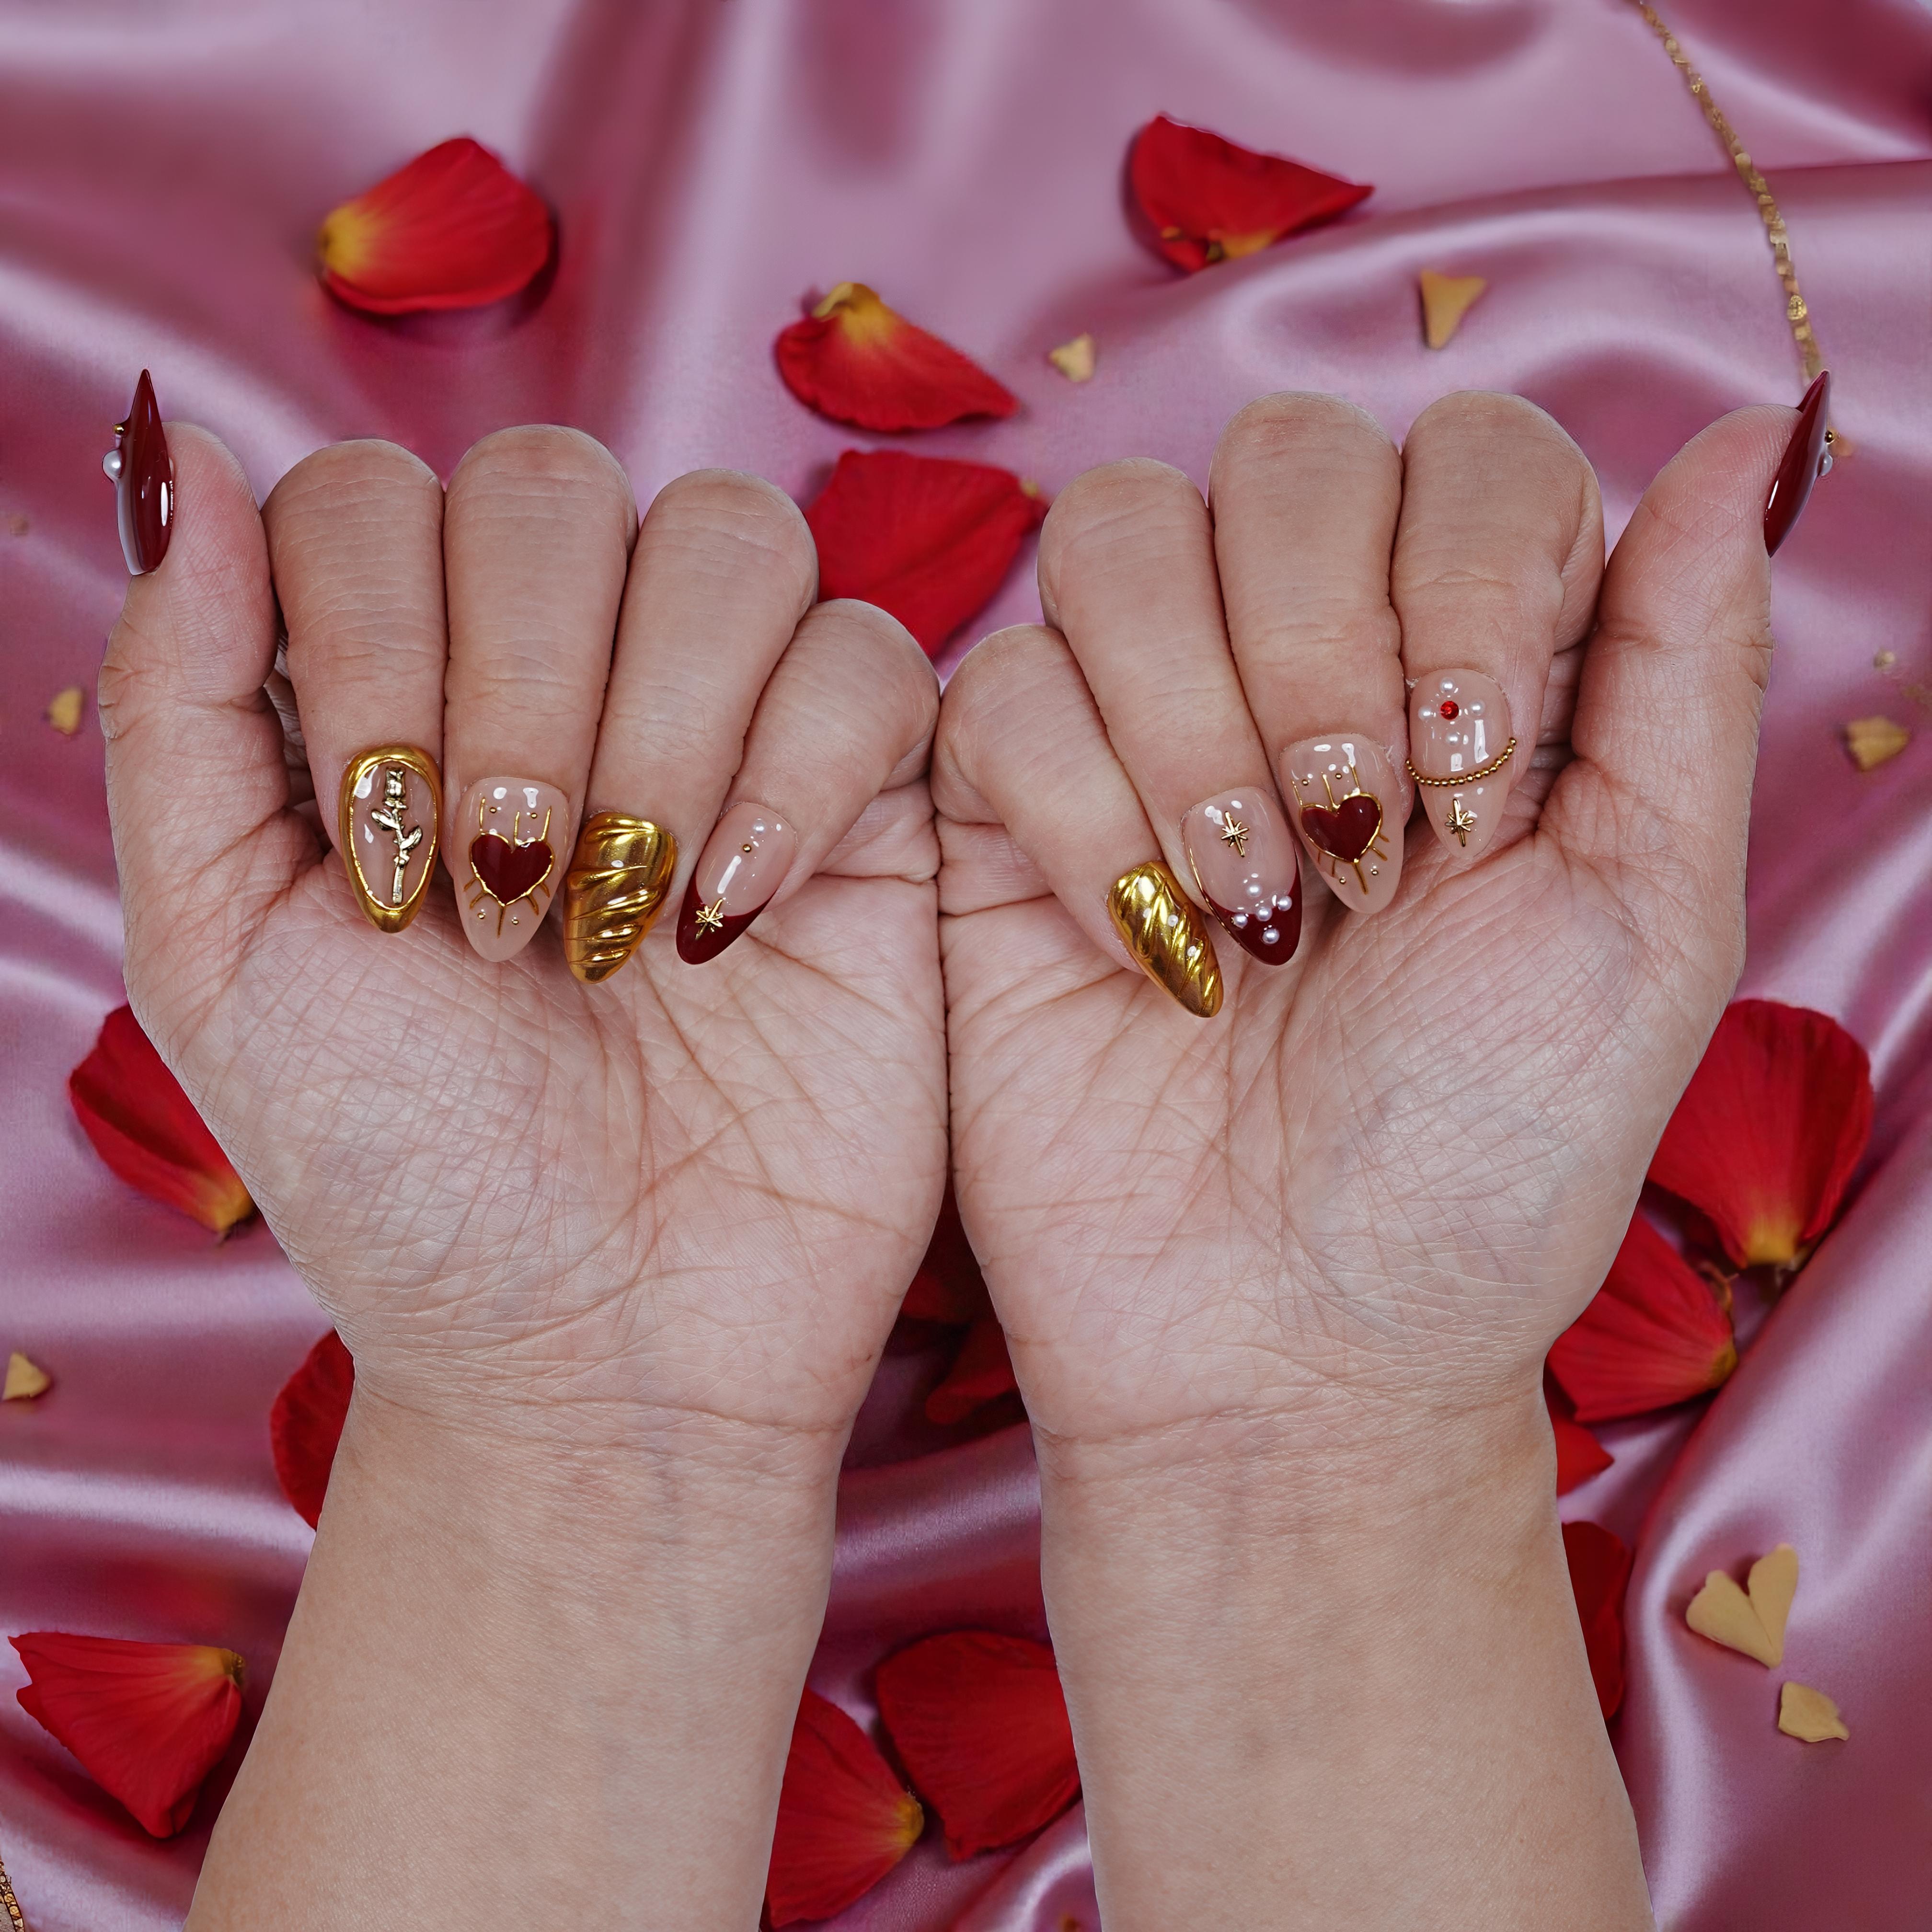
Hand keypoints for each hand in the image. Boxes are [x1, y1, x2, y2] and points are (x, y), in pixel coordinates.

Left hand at [101, 420, 942, 1925]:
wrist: (608, 1347)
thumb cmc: (408, 1176)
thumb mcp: (220, 953)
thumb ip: (177, 704)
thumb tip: (190, 466)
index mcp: (403, 691)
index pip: (376, 493)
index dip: (371, 634)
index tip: (382, 858)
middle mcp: (569, 680)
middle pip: (553, 482)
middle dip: (515, 683)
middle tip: (501, 896)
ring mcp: (734, 729)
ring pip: (732, 538)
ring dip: (659, 723)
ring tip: (625, 918)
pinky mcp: (877, 803)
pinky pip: (873, 658)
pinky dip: (799, 769)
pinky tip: (740, 913)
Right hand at [936, 389, 1809, 1926]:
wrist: (1289, 1342)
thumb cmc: (1486, 1161)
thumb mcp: (1649, 921)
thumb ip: (1685, 665)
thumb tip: (1758, 426)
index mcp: (1475, 665)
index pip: (1466, 451)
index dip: (1464, 578)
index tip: (1477, 790)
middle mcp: (1301, 662)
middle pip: (1280, 455)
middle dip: (1322, 652)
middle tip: (1359, 858)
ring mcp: (1137, 724)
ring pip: (1117, 531)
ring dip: (1193, 722)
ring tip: (1250, 913)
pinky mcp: (999, 808)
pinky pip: (999, 686)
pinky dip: (1077, 815)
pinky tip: (1137, 950)